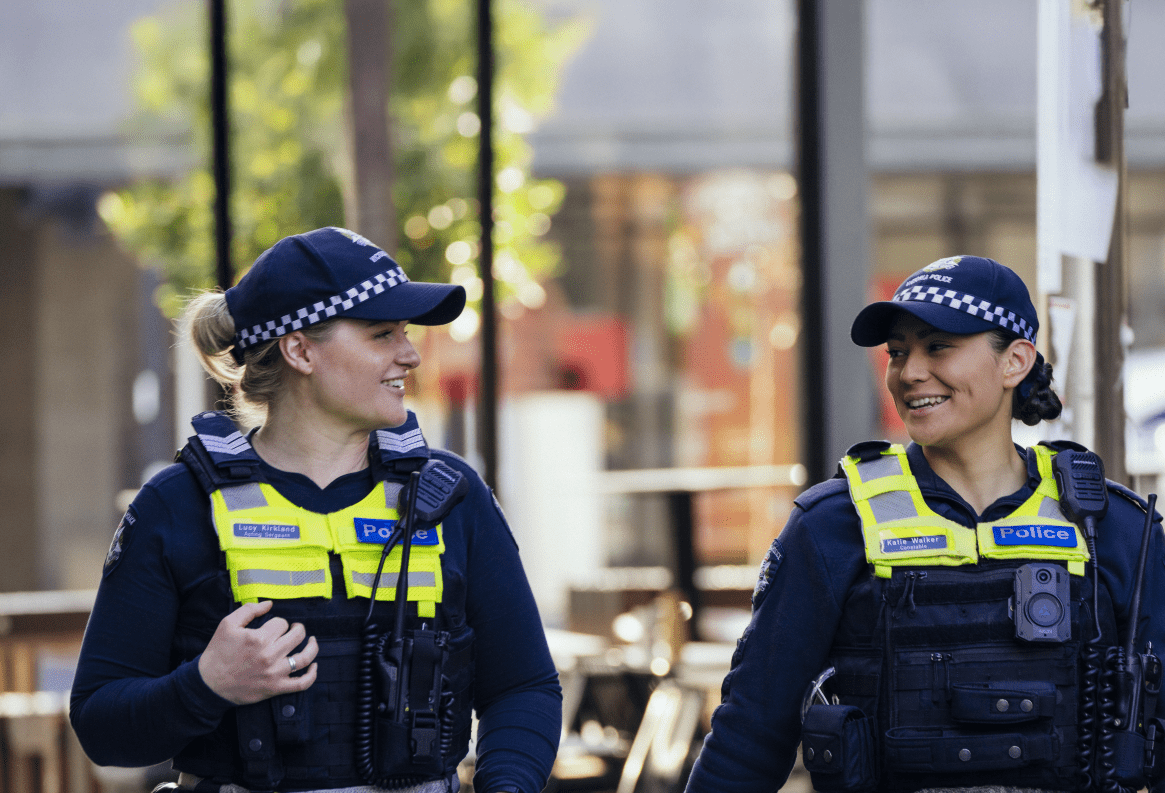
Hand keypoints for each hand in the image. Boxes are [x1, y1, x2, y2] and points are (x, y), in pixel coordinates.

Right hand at [197, 600, 318, 704]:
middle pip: (297, 636)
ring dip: (312, 647)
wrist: (209, 683)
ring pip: (305, 658)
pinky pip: (301, 684)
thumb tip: (270, 604)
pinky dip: (312, 675)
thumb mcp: (228, 624)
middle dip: (298, 629)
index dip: (278, 623)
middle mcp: (269, 655)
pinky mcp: (275, 688)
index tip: (272, 627)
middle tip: (294, 629)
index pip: (282, 623)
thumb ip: (249, 610)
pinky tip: (314, 666)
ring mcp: (274, 673)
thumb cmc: (218, 652)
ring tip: (311, 641)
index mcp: (259, 638)